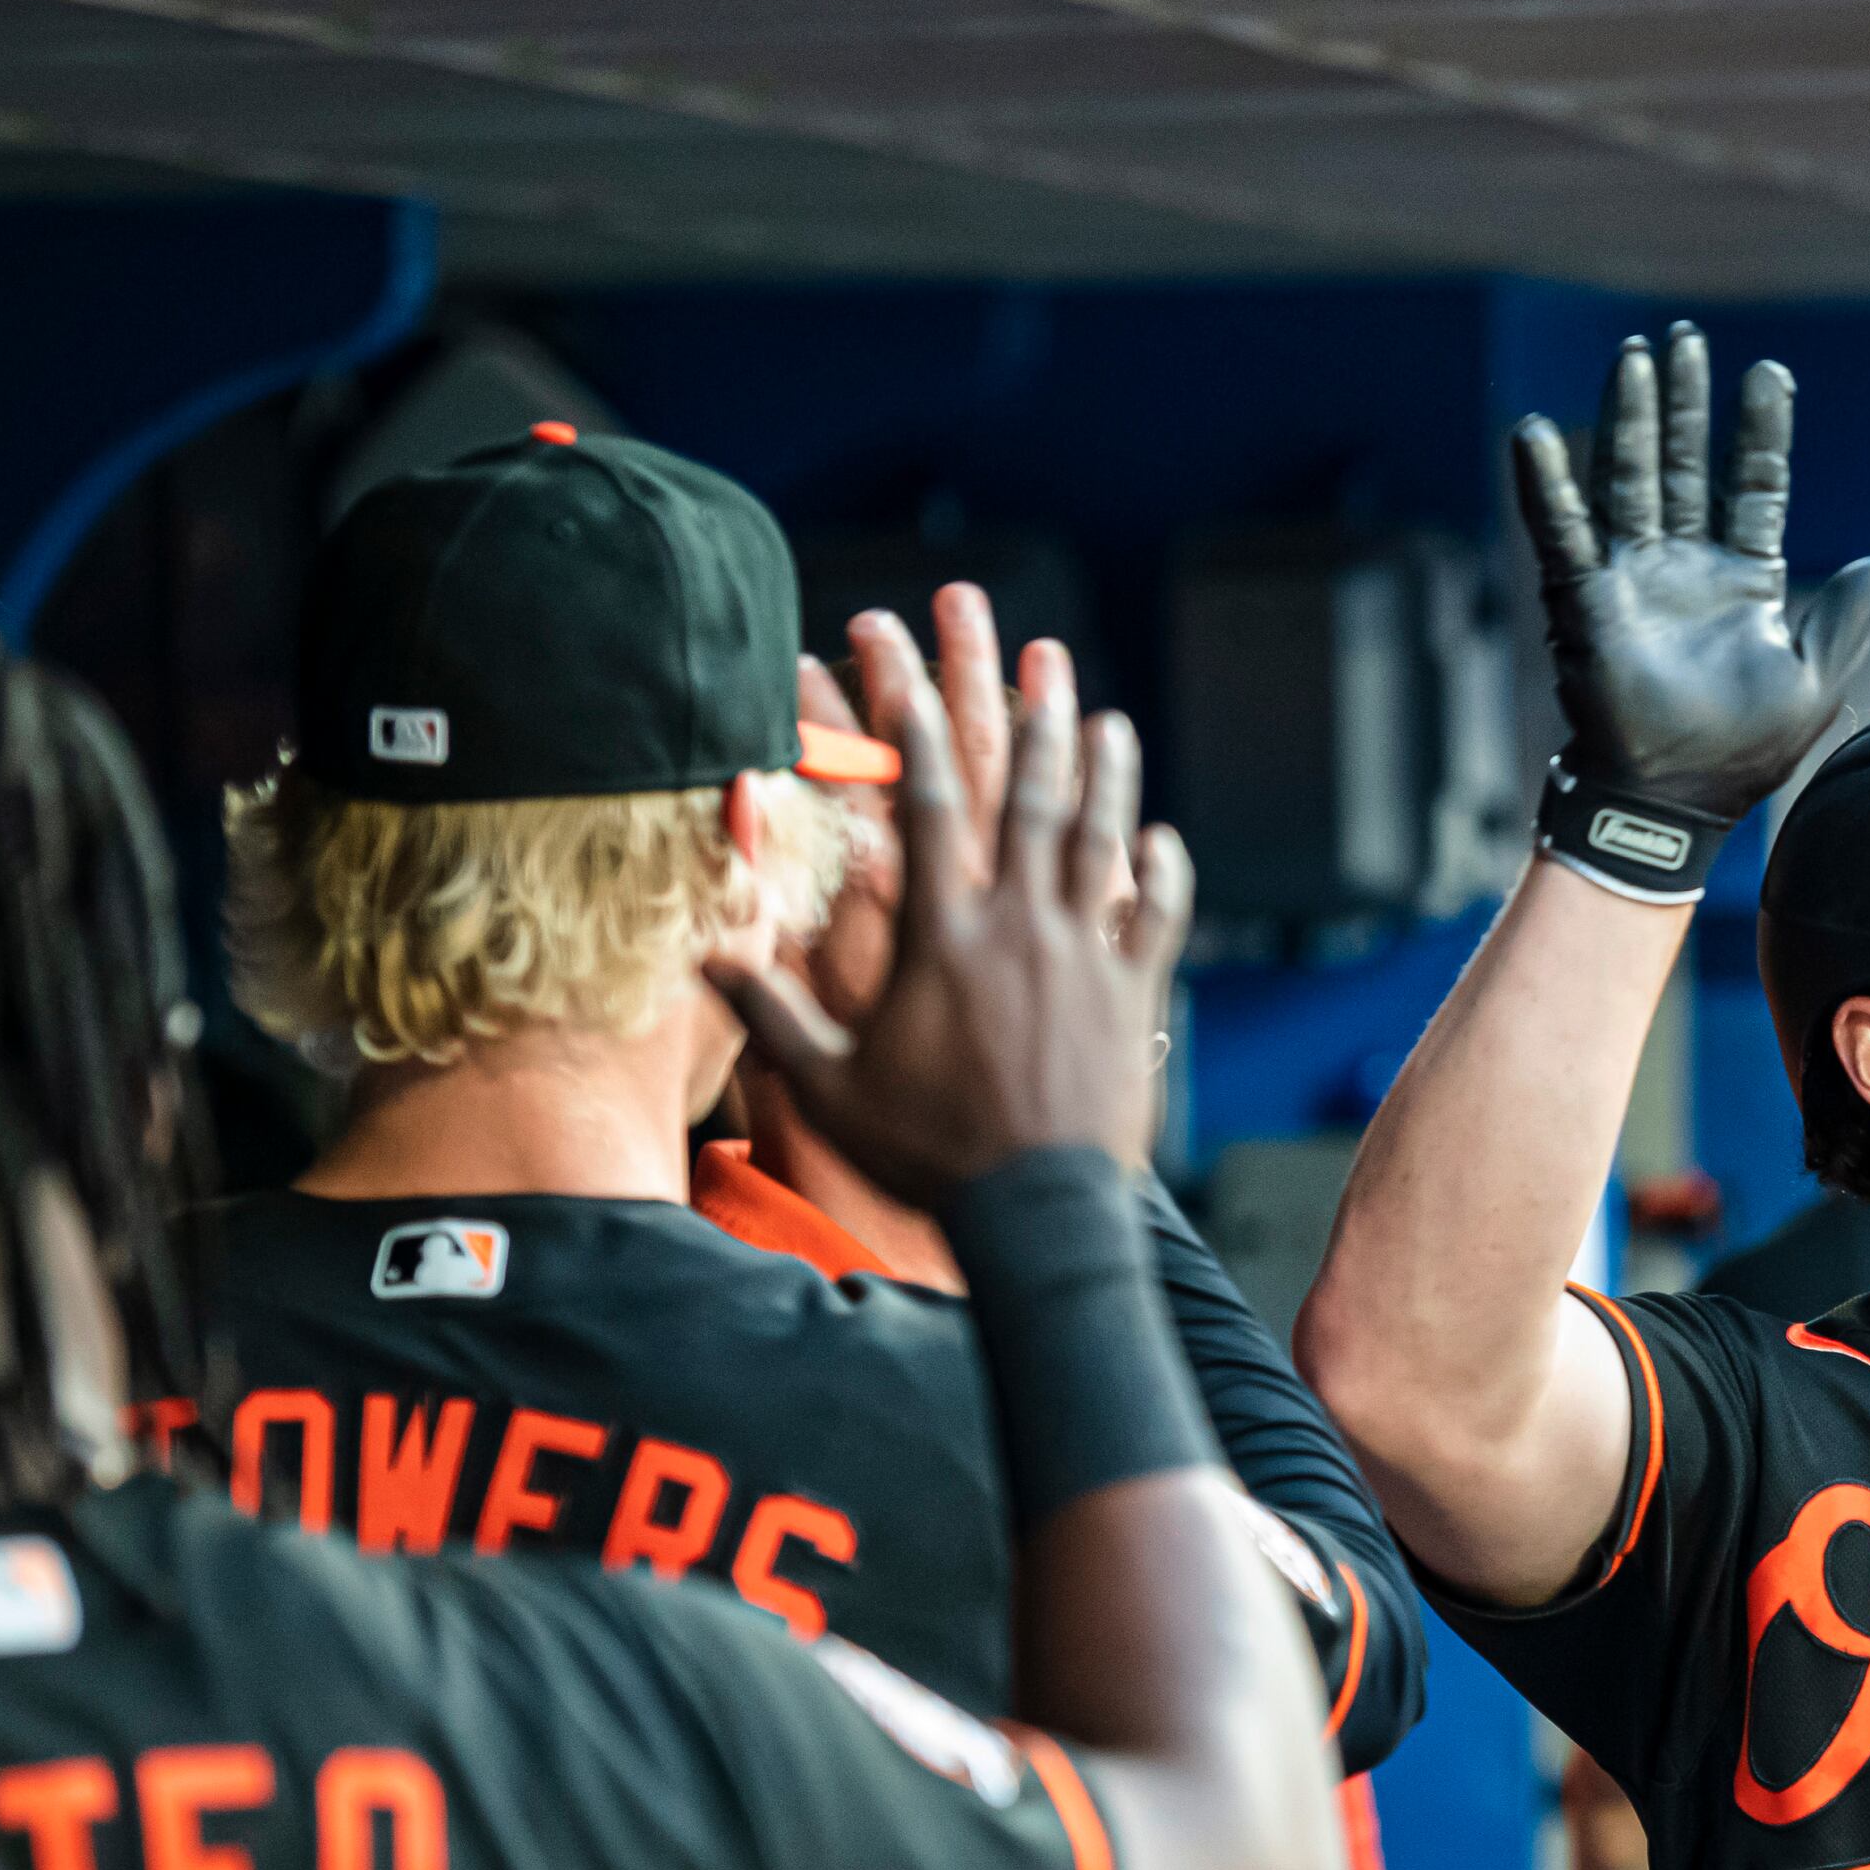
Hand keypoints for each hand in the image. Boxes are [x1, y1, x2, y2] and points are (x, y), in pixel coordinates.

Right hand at [707, 665, 1187, 1195]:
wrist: (1039, 1209)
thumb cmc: (929, 1152)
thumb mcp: (830, 1088)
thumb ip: (772, 1014)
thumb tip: (706, 957)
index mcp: (941, 941)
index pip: (923, 814)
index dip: (915, 737)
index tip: (909, 676)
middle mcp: (1019, 930)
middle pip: (1027, 803)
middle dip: (1030, 723)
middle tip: (1041, 661)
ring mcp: (1086, 959)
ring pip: (1101, 843)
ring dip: (1106, 776)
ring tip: (1111, 721)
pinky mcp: (1136, 997)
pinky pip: (1159, 918)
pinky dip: (1164, 873)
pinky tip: (1162, 837)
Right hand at [1512, 324, 1869, 824]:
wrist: (1679, 803)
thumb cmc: (1746, 752)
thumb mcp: (1816, 678)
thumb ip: (1848, 614)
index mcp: (1744, 579)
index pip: (1753, 486)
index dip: (1760, 433)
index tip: (1768, 372)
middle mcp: (1685, 567)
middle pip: (1686, 465)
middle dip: (1685, 403)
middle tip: (1682, 339)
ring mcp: (1634, 579)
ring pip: (1632, 480)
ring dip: (1631, 419)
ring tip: (1634, 358)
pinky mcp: (1587, 601)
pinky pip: (1564, 533)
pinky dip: (1548, 486)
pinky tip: (1536, 435)